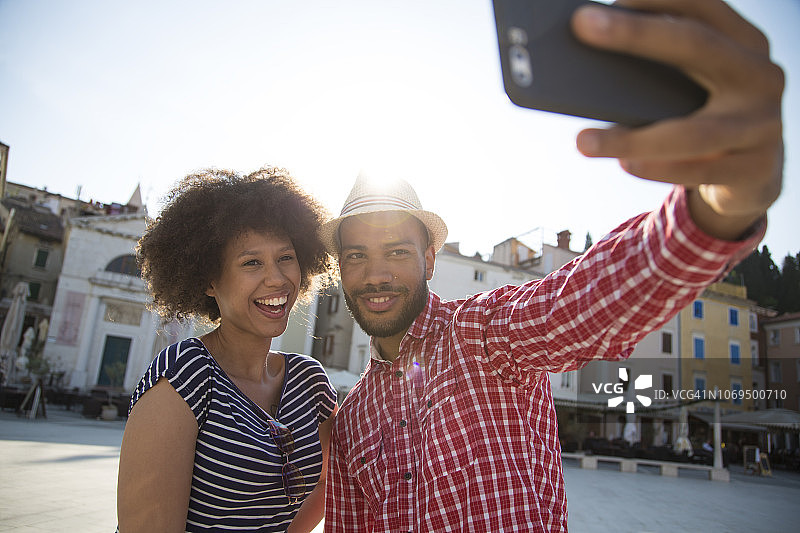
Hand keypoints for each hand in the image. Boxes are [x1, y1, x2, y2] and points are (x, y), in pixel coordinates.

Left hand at [571, 0, 782, 239]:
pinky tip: (624, 163)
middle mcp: (761, 74)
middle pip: (696, 45)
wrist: (753, 172)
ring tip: (583, 140)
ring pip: (694, 130)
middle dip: (636, 34)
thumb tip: (586, 51)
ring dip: (633, 136)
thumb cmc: (703, 116)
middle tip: (581, 25)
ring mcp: (763, 123)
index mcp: (744, 42)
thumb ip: (657, 68)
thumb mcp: (692, 85)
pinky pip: (699, 169)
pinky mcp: (756, 168)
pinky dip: (658, 168)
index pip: (701, 6)